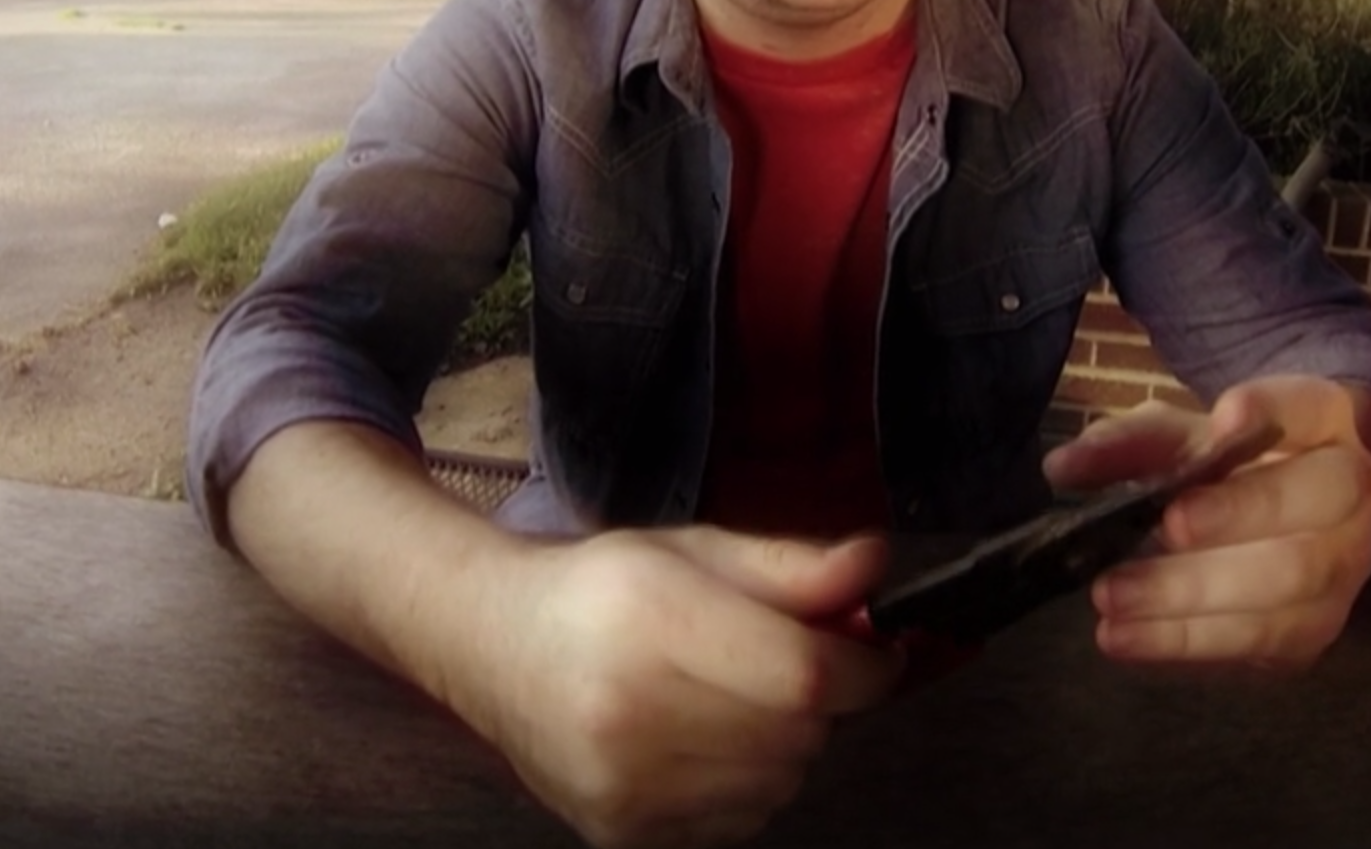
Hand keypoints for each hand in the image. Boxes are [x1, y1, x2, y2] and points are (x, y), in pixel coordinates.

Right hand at [458, 526, 907, 848]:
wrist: (494, 646)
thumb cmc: (601, 591)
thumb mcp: (695, 550)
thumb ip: (791, 565)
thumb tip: (875, 567)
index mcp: (652, 618)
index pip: (803, 673)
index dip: (863, 667)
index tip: (876, 650)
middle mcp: (630, 709)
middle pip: (797, 732)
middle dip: (817, 699)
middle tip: (785, 665)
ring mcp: (622, 782)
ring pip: (778, 782)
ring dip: (783, 744)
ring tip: (732, 701)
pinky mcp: (621, 830)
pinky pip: (740, 820)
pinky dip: (745, 783)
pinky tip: (701, 741)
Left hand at [1039, 375, 1370, 671]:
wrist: (1288, 517)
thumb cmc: (1232, 464)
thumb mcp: (1181, 437)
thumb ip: (1129, 445)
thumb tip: (1063, 468)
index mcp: (1325, 422)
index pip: (1309, 407)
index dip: (1273, 411)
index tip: (1225, 419)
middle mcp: (1353, 492)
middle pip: (1315, 503)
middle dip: (1237, 516)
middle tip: (1164, 526)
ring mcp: (1344, 566)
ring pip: (1290, 584)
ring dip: (1196, 593)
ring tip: (1112, 597)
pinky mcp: (1315, 629)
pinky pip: (1262, 643)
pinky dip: (1188, 643)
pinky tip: (1126, 638)